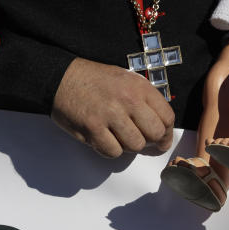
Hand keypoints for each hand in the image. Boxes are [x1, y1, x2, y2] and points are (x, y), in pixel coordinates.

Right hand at [51, 57, 174, 157]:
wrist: (61, 78)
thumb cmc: (93, 80)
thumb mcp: (125, 79)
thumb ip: (144, 99)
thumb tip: (159, 125)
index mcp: (139, 87)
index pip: (167, 117)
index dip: (167, 133)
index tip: (162, 139)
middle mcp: (127, 100)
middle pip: (155, 134)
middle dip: (150, 141)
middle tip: (140, 140)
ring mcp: (110, 115)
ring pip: (135, 145)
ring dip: (128, 146)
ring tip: (118, 136)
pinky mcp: (92, 128)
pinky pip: (113, 152)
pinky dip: (110, 150)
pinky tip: (103, 138)